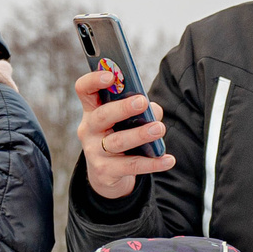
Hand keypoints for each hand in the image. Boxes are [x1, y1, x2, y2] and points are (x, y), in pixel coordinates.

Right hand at [74, 71, 172, 199]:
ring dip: (140, 134)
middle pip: (102, 116)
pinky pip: (131, 166)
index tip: (111, 75)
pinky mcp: (105, 172)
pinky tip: (168, 159)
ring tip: (159, 129)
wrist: (107, 175)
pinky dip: (152, 163)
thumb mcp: (125, 121)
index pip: (84, 89)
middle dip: (122, 108)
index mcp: (92, 110)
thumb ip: (140, 110)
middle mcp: (89, 129)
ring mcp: (94, 152)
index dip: (94, 80)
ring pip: (117, 142)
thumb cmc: (119, 137)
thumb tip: (154, 110)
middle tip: (142, 102)